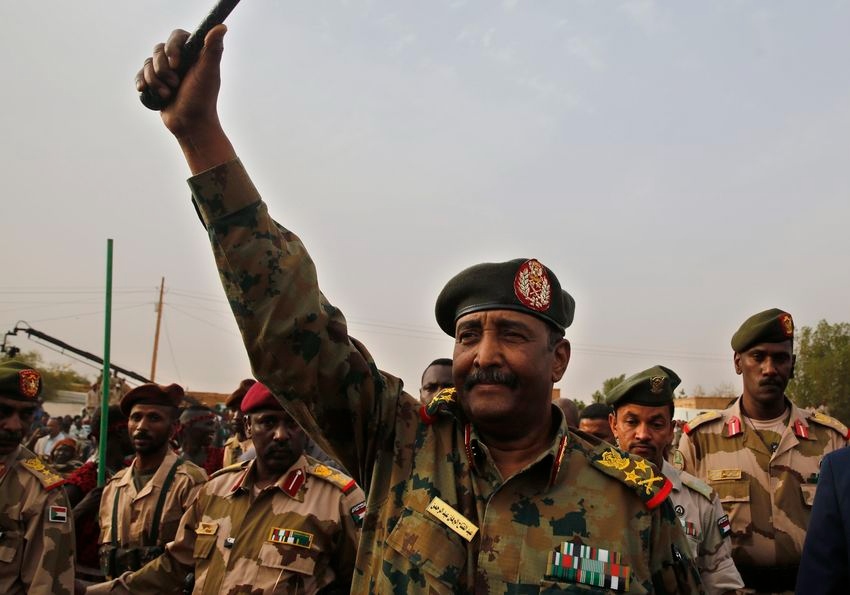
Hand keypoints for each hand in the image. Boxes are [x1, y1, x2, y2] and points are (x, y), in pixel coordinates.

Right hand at [135, 26, 226, 141]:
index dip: (172, 48)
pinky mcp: (156, 82)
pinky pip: (141, 74)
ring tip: (168, 95)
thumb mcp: (208, 73)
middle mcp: (180, 60)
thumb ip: (213, 50)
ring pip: (148, 63)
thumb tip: (222, 27)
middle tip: (176, 84)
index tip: (176, 64)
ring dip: (155, 81)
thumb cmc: (202, 100)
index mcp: (194, 54)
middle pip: (158, 50)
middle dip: (163, 70)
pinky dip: (142, 82)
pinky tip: (144, 90)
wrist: (190, 125)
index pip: (176, 36)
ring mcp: (167, 71)